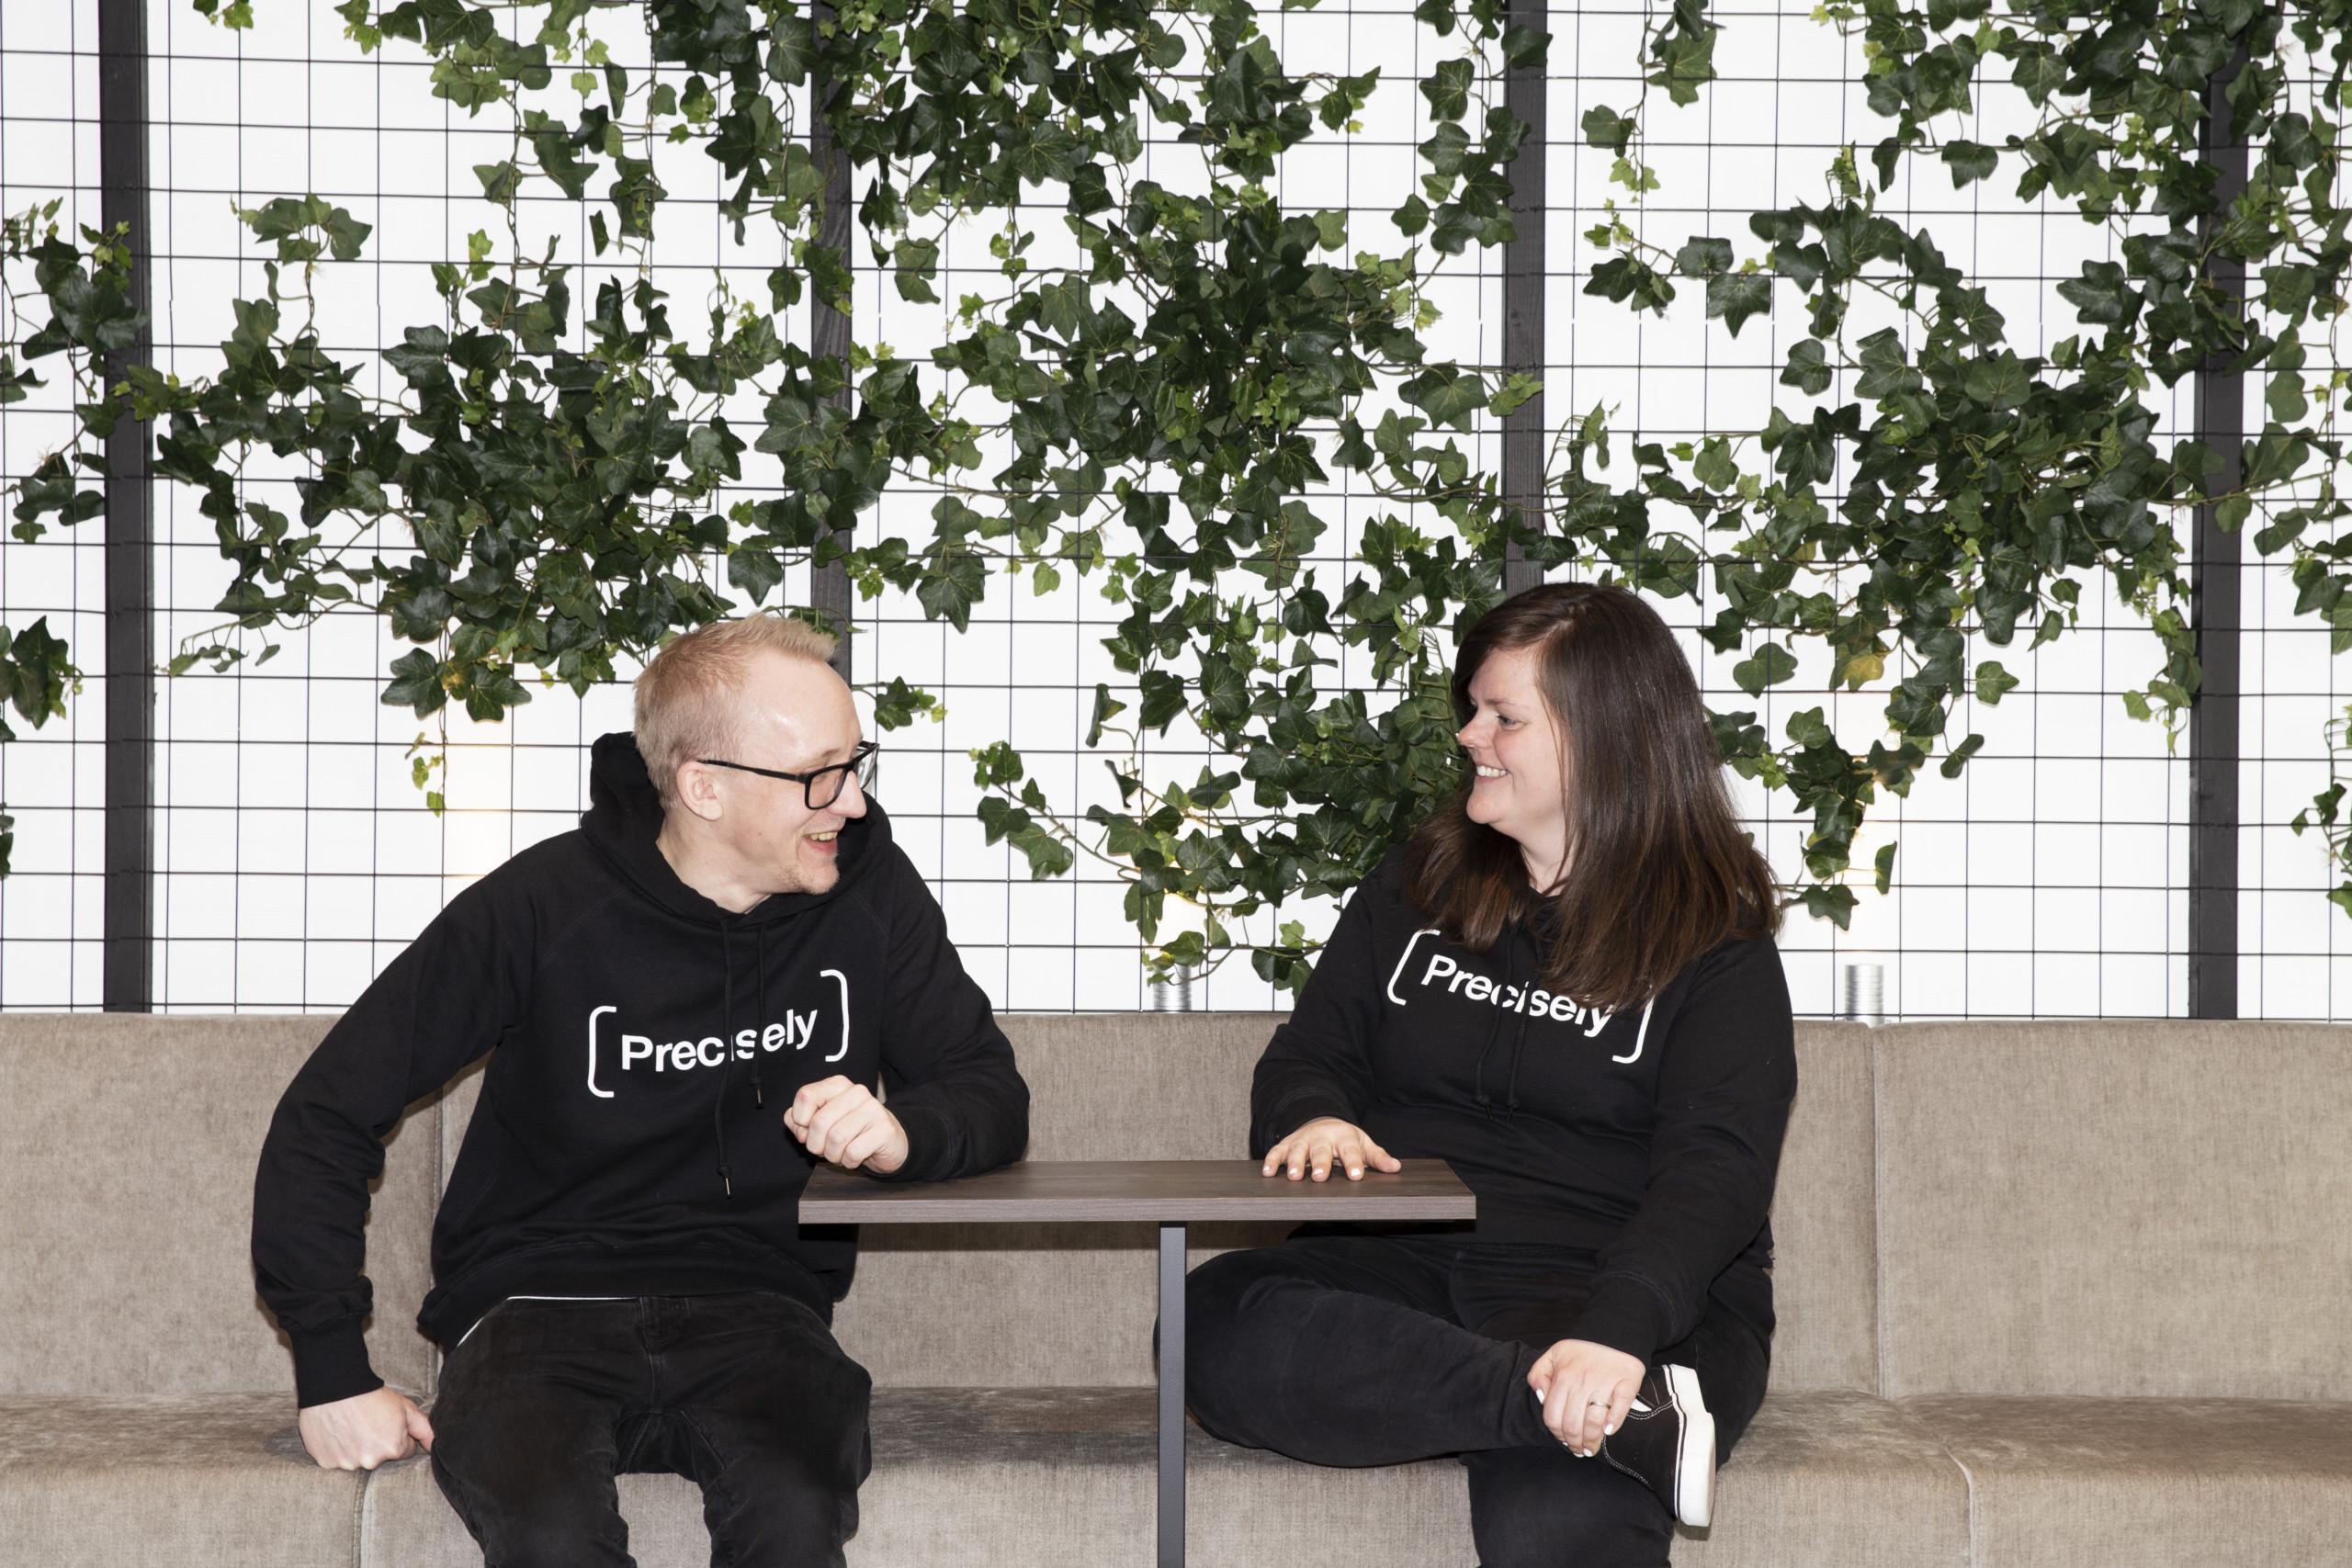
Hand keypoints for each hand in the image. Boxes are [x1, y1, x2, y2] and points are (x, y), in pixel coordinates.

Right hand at [295, 1386, 433, 1470]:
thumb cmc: (373, 1396)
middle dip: (378, 1444)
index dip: (399, 1436)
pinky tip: (337, 1431)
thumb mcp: (406, 1408)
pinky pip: (336, 1460)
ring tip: (351, 1425)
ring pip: (358, 1459)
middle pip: (380, 1457)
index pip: (405, 1452)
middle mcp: (370, 1461)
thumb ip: (425, 1429)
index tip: (388, 1424)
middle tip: (368, 1422)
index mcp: (393, 1449)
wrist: (336, 1387)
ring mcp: (346, 1463)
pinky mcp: (326, 1462)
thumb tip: (435, 1445)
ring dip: (356, 1447)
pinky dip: (337, 1449)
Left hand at [785, 1075, 908, 1173]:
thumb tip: (797, 1126)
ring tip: (840, 1153)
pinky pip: (853, 1152)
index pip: (806, 1096)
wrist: (888, 1142)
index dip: (800, 1120)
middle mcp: (857, 1092)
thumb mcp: (821, 1123)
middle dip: (816, 1145)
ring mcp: (873, 1109)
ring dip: (833, 1155)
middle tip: (824, 1149)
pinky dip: (848, 1162)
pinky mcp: (884, 1130)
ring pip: (835, 1139)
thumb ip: (800, 1121)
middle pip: (819, 1122)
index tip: (808, 1129)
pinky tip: (855, 1157)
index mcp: (838, 1085)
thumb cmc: (849, 1132)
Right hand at [1260, 1117, 1401, 1182]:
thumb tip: (1395, 1168)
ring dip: (1294, 1163)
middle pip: (1321, 1150)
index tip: (1356, 1176)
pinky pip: (1277, 1151)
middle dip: (1320, 1163)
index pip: (1350, 1150)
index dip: (1354, 1163)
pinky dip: (1271, 1161)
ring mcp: (1303, 1139)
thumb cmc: (1345, 1139)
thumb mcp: (1363, 1143)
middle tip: (1318, 1176)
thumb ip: (1377, 1157)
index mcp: (1344, 1136)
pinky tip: (1268, 1173)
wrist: (1321, 1122)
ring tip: (1293, 1177)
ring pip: (1297, 1150)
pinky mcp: (1287, 1144)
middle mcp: (1322, 1137)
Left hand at [1528, 1339, 1643, 1457]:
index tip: (1564, 1441)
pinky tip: (1608, 1432)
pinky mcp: (1627, 1383)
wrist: (1615, 1330)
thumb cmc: (1581, 1348)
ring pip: (1594, 1423)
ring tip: (1591, 1448)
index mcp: (1562, 1376)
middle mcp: (1581, 1381)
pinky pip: (1619, 1409)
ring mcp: (1605, 1383)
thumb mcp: (1552, 1355)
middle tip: (1579, 1450)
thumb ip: (1538, 1375)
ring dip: (1591, 1441)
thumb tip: (1542, 1398)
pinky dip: (1613, 1424)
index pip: (1553, 1417)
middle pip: (1572, 1425)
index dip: (1557, 1434)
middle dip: (1574, 1444)